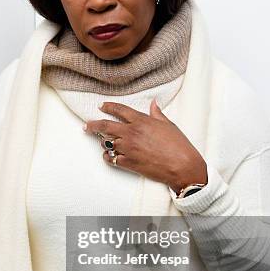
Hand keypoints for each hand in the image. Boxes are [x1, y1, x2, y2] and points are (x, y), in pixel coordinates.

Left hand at [83, 99, 207, 192]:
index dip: (108, 107)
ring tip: (101, 141)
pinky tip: (108, 154)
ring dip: (102, 141)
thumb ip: (157, 114)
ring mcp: (128, 148)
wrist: (182, 166)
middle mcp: (131, 133)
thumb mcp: (168, 125)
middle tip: (88, 125)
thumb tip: (153, 104)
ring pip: (106, 142)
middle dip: (93, 124)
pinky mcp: (128, 163)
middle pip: (105, 126)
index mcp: (141, 121)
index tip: (102, 106)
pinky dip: (108, 156)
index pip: (119, 110)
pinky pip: (111, 158)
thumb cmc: (178, 145)